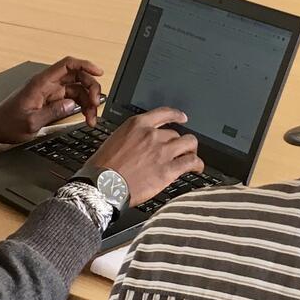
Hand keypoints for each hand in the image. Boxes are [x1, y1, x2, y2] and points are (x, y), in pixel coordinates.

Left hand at [0, 56, 102, 144]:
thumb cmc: (7, 122)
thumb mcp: (31, 122)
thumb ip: (53, 112)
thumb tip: (72, 105)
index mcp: (41, 83)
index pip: (67, 65)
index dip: (85, 65)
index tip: (99, 72)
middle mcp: (48, 84)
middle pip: (77, 77)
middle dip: (91, 89)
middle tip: (95, 105)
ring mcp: (51, 92)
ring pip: (78, 89)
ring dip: (88, 102)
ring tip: (92, 118)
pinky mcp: (52, 101)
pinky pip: (72, 99)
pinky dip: (82, 107)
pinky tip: (86, 117)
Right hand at [87, 107, 202, 204]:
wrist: (102, 186)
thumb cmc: (102, 168)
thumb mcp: (115, 141)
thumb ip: (133, 138)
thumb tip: (142, 143)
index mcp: (137, 125)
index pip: (164, 113)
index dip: (176, 115)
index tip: (182, 118)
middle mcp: (152, 135)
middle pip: (176, 133)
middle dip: (178, 143)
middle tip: (179, 151)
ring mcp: (162, 152)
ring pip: (189, 143)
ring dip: (192, 150)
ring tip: (192, 157)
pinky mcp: (168, 169)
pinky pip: (191, 162)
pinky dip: (197, 164)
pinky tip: (197, 168)